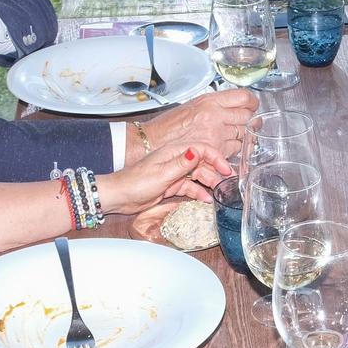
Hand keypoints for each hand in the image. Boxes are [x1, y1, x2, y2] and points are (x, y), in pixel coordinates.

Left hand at [98, 142, 232, 214]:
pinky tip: (206, 198)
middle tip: (228, 182)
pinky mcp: (171, 185)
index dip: (216, 157)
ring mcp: (174, 172)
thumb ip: (182, 164)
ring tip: (220, 192)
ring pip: (198, 175)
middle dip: (216, 171)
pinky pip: (190, 186)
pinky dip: (199, 192)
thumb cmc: (135, 182)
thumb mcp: (162, 174)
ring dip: (209, 182)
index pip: (201, 149)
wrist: (119, 196)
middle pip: (202, 163)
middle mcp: (175, 160)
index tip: (226, 168)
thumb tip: (197, 151)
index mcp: (174, 152)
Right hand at [137, 90, 256, 162]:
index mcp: (209, 102)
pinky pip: (234, 151)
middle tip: (246, 122)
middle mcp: (215, 118)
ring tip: (232, 136)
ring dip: (241, 136)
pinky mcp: (215, 154)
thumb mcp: (192, 106)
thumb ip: (214, 105)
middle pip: (247, 117)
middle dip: (249, 120)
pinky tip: (226, 147)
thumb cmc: (168, 126)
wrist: (152, 144)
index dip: (252, 102)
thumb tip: (233, 107)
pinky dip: (233, 150)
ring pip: (243, 136)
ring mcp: (216, 137)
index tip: (253, 105)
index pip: (244, 98)